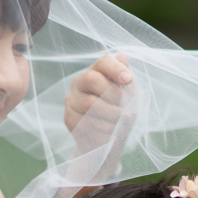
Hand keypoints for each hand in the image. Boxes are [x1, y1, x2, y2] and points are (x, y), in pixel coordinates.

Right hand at [65, 53, 134, 183]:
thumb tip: (123, 55)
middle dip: (113, 94)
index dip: (116, 68)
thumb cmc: (119, 115)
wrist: (108, 143)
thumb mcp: (128, 96)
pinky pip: (87, 122)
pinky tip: (112, 132)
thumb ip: (124, 77)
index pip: (102, 62)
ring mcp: (71, 101)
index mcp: (95, 73)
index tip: (129, 80)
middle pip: (92, 79)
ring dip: (112, 114)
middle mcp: (79, 83)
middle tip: (124, 108)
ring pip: (90, 103)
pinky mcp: (69, 118)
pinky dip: (105, 128)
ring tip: (121, 122)